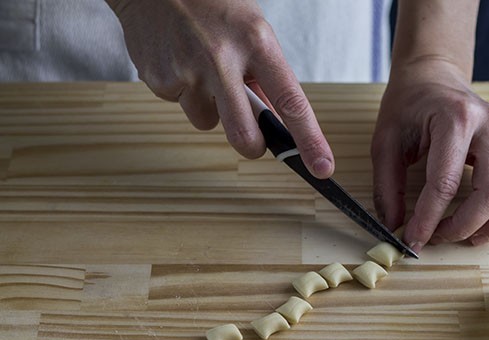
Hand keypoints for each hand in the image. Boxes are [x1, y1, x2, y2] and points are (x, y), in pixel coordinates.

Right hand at [106, 0, 333, 177]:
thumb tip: (272, 120)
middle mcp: (222, 58)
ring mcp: (187, 71)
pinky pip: (181, 105)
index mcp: (256, 42)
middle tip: (252, 140)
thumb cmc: (212, 5)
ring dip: (209, 106)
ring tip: (201, 67)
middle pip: (243, 134)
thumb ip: (263, 76)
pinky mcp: (159, 79)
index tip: (322, 167)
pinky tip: (180, 62)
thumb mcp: (251, 31)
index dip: (309, 140)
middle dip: (251, 146)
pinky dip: (184, 92)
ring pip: (208, 121)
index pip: (291, 101)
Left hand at [371, 58, 488, 251]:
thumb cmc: (407, 106)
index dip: (428, 219)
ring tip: (470, 238)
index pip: (446, 183)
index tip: (413, 240)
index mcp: (456, 120)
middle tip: (435, 238)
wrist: (433, 77)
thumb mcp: (385, 141)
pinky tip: (488, 224)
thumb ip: (388, 186)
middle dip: (462, 226)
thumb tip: (394, 227)